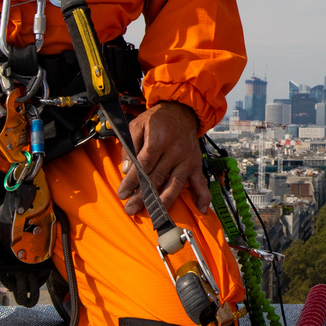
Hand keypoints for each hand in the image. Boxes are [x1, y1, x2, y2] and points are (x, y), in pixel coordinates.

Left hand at [118, 101, 208, 215]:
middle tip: (131, 209)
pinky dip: (203, 196)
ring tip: (155, 215)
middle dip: (143, 196)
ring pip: (176, 184)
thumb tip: (126, 170)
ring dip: (165, 201)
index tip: (122, 194)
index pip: (144, 165)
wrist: (182, 110)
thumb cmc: (157, 119)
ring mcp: (188, 158)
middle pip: (158, 178)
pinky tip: (201, 209)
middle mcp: (175, 150)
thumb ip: (130, 147)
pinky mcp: (197, 163)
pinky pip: (201, 181)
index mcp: (159, 140)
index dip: (132, 182)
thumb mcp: (137, 125)